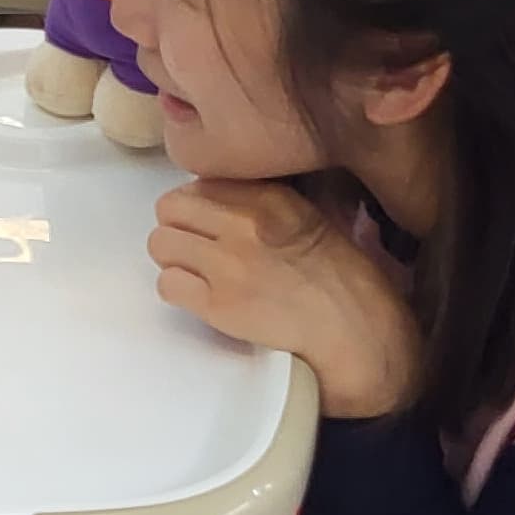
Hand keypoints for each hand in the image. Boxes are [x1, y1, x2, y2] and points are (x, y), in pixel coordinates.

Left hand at [150, 179, 419, 417]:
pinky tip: (201, 297)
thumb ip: (261, 202)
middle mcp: (244, 223)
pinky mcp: (218, 305)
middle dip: (178, 228)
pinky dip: (178, 290)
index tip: (210, 223)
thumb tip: (215, 199)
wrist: (354, 329)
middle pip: (169, 208)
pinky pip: (168, 285)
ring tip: (199, 273)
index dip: (199, 206)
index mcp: (269, 197)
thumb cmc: (340, 277)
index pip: (199, 184)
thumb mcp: (308, 216)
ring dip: (174, 259)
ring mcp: (228, 265)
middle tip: (197, 248)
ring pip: (159, 244)